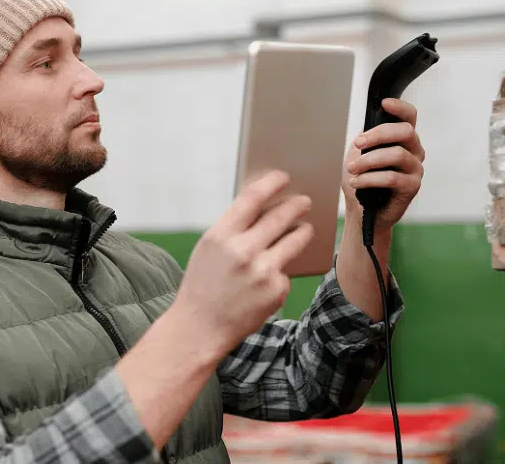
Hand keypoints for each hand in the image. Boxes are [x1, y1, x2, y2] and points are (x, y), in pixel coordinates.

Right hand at [172, 171, 313, 351]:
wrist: (199, 328)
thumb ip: (233, 229)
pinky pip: (286, 271)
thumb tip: (265, 206)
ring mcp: (262, 272)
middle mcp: (242, 251)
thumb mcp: (209, 250)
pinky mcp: (276, 291)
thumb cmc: (203, 285)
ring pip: (295, 240)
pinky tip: (270, 277)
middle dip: (296, 205)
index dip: (271, 183)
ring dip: (303, 231)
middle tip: (305, 200)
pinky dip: (281, 271)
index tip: (282, 176)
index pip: (252, 197)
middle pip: (280, 216)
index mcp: (220, 236)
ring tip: (305, 228)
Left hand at [342, 98, 424, 227]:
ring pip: (397, 155)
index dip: (400, 107)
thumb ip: (366, 139)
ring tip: (351, 169)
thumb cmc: (362, 179)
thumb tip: (366, 131)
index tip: (384, 103)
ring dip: (369, 161)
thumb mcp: (359, 154)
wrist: (361, 210)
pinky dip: (370, 179)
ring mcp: (415, 169)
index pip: (410, 117)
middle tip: (357, 144)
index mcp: (403, 139)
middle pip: (405, 132)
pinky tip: (356, 182)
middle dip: (378, 135)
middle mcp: (414, 151)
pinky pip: (392, 177)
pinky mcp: (412, 187)